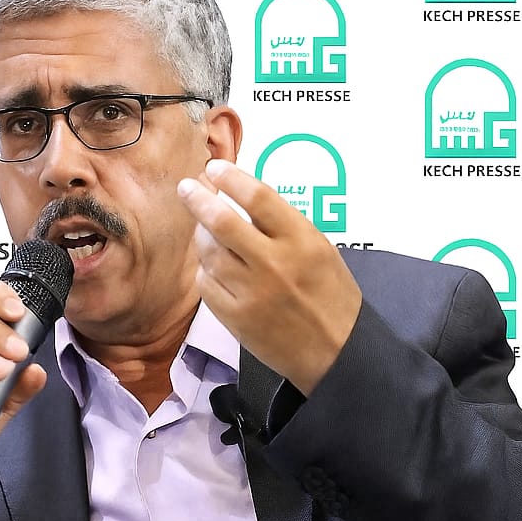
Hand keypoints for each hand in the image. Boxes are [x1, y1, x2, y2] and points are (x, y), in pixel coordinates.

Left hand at [177, 160, 361, 395]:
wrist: (335, 351)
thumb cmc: (331, 296)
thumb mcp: (320, 249)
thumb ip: (284, 225)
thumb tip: (242, 196)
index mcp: (301, 240)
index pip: (258, 197)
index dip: (231, 178)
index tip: (214, 168)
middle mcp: (274, 264)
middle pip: (222, 222)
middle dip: (198, 199)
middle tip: (186, 188)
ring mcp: (252, 293)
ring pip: (209, 253)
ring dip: (201, 235)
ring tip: (203, 228)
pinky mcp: (236, 318)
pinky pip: (207, 284)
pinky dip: (206, 269)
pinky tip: (212, 264)